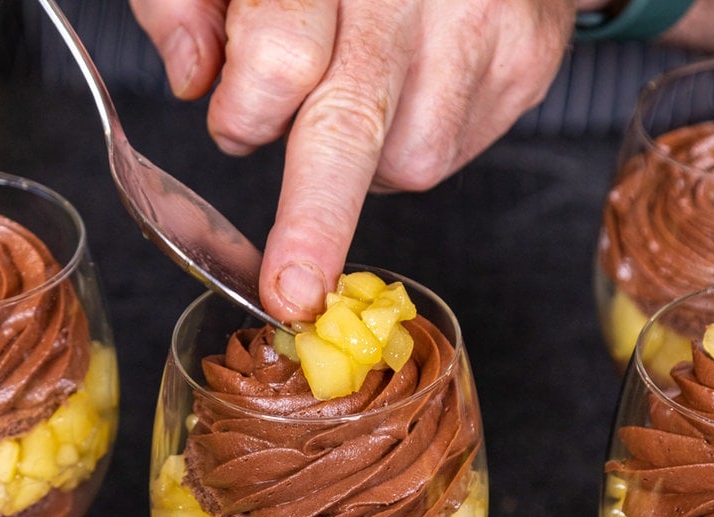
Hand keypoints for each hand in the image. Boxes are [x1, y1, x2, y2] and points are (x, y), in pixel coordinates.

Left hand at [131, 0, 577, 321]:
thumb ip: (187, 3)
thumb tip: (191, 79)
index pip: (279, 61)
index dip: (244, 113)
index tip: (234, 126)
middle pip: (354, 122)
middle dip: (316, 221)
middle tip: (293, 291)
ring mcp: (480, 25)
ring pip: (409, 158)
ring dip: (365, 164)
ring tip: (364, 97)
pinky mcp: (526, 61)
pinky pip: (454, 151)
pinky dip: (414, 143)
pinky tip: (412, 90)